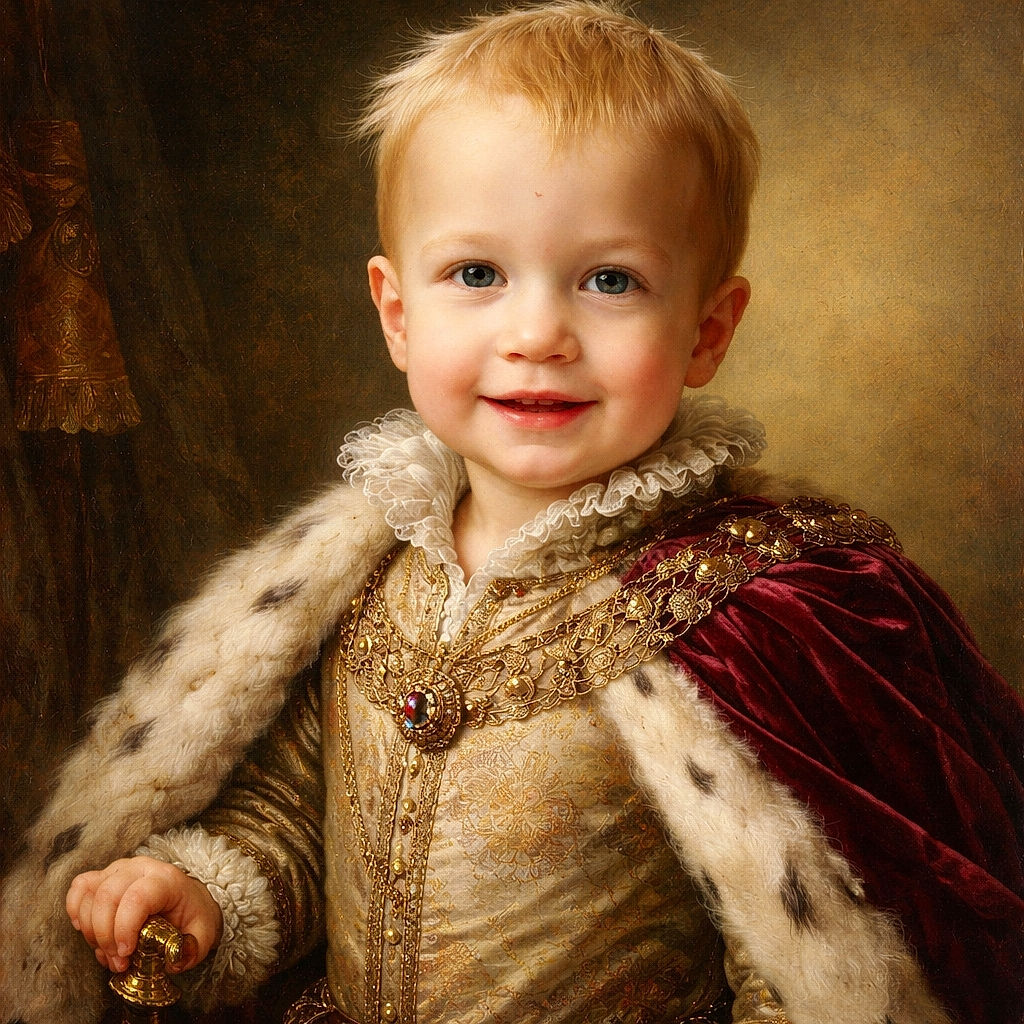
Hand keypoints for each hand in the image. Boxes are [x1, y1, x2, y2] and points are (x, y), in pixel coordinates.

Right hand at [66, 857, 222, 973]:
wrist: (188, 900)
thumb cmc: (192, 916)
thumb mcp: (203, 934)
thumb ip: (191, 948)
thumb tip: (173, 961)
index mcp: (167, 880)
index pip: (137, 897)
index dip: (124, 928)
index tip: (125, 953)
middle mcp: (141, 868)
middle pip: (107, 896)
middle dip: (104, 936)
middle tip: (117, 960)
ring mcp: (121, 870)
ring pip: (90, 894)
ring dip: (91, 931)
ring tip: (108, 952)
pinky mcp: (105, 876)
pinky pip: (80, 887)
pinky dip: (77, 910)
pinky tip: (86, 929)